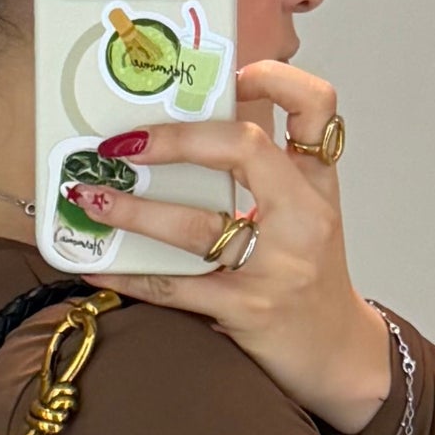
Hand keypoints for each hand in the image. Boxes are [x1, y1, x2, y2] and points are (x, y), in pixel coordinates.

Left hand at [60, 62, 394, 434]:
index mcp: (317, 185)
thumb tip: (184, 140)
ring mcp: (279, 266)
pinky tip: (97, 268)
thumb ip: (267, 178)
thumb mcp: (308, 220)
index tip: (229, 74)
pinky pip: (178, 288)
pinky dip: (131, 276)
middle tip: (125, 142)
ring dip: (133, 208)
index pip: (316, 106)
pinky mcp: (251, 310)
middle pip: (243, 149)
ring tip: (92, 197)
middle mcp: (305, 217)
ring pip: (197, 224)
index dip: (273, 77)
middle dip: (175, 139)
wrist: (342, 360)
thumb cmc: (313, 286)